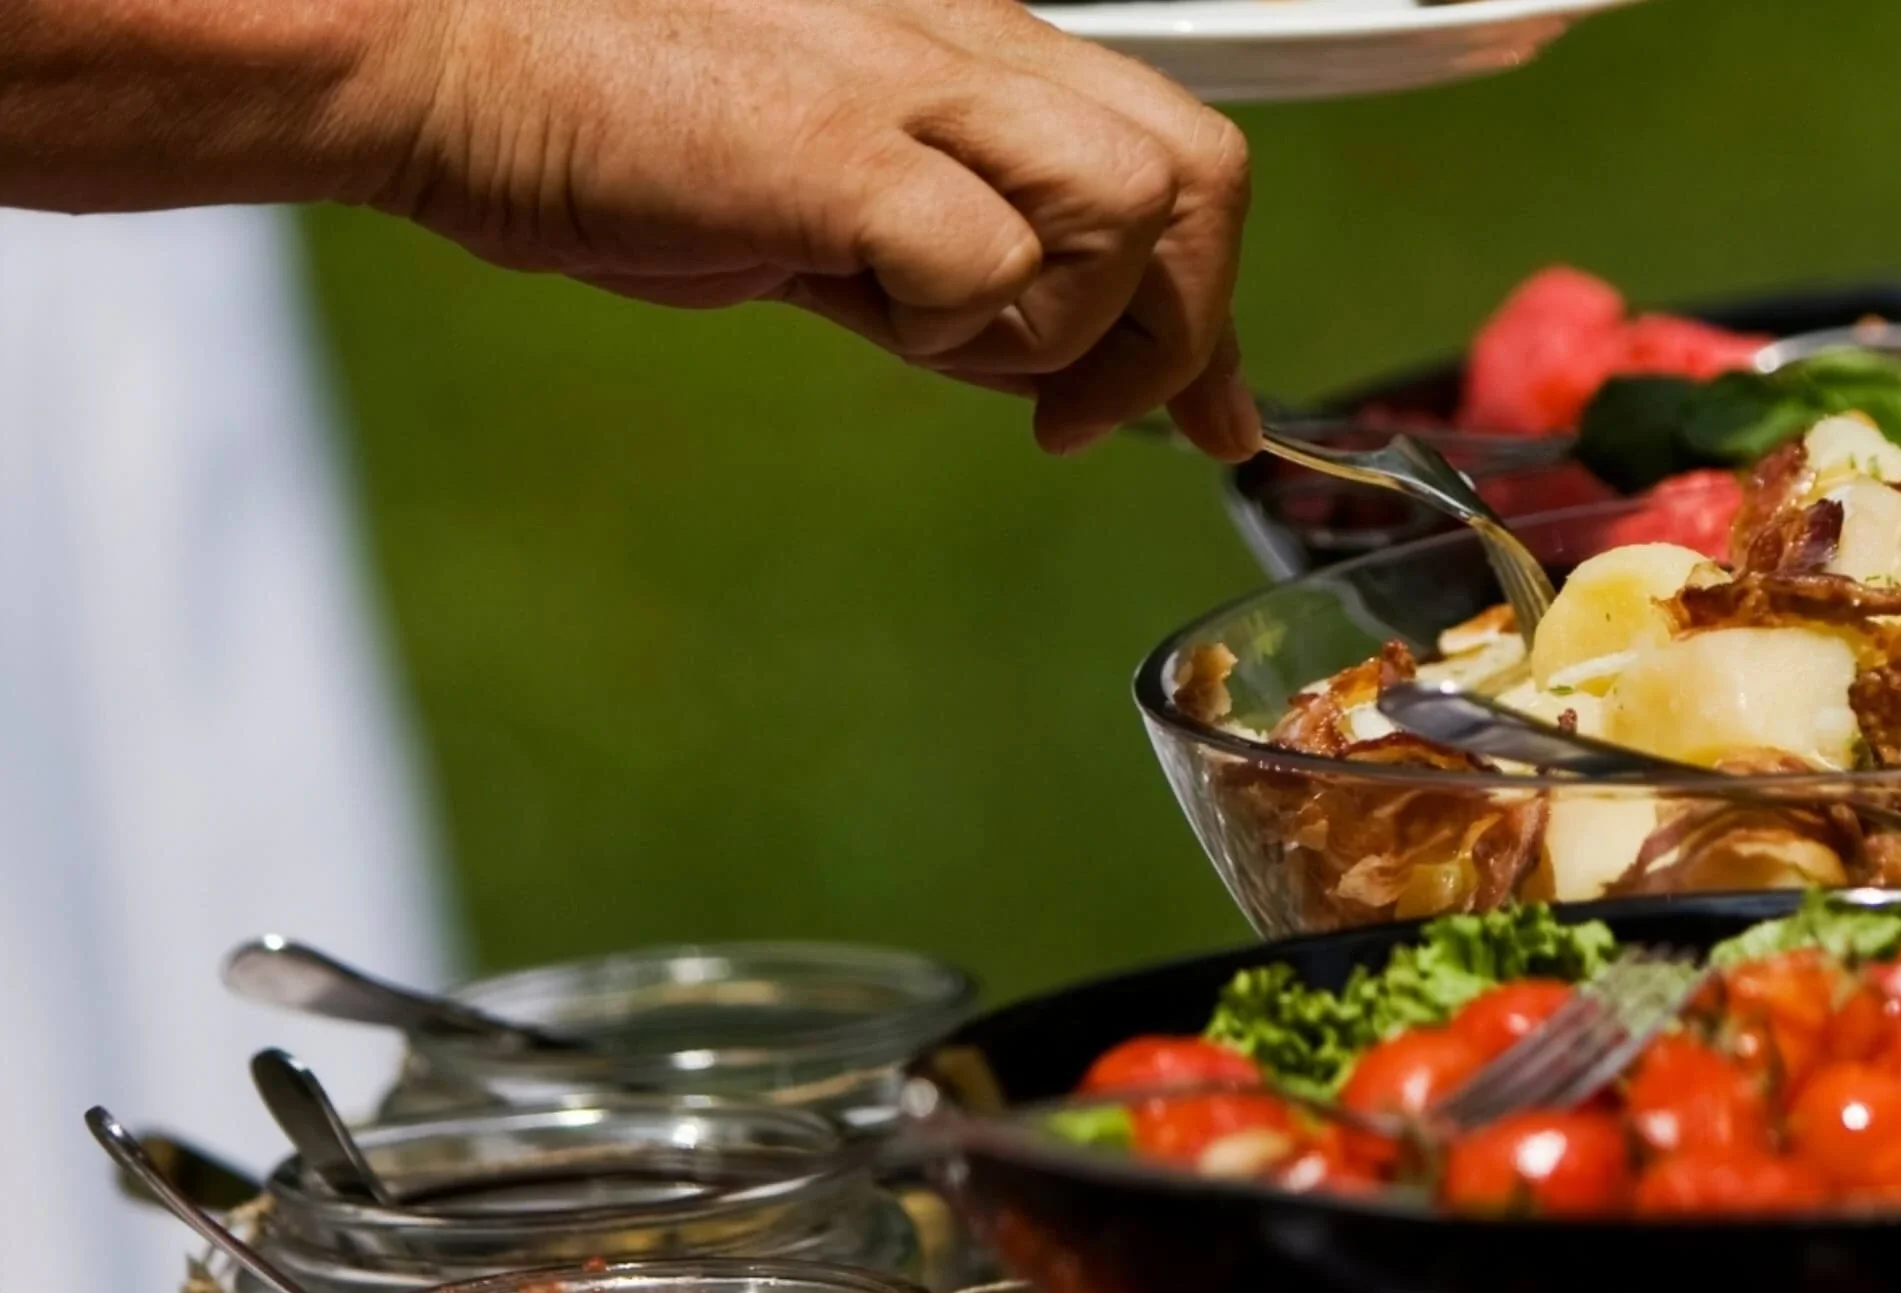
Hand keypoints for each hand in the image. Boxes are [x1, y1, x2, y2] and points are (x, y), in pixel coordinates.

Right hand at [348, 0, 1257, 457]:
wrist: (449, 63)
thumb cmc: (616, 129)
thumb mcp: (828, 200)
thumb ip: (954, 264)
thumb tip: (1057, 371)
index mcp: (975, 48)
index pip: (1176, 156)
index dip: (1217, 306)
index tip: (1224, 408)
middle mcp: (969, 44)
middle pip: (1198, 173)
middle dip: (1182, 324)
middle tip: (1083, 415)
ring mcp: (908, 81)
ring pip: (1130, 211)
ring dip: (1062, 326)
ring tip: (937, 348)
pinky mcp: (834, 145)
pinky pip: (994, 266)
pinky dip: (957, 332)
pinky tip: (868, 320)